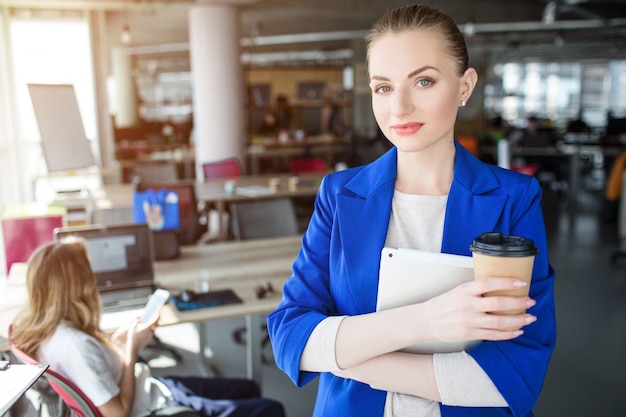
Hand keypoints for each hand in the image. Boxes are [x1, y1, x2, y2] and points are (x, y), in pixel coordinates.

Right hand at [121, 318, 155, 362]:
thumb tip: (140, 319)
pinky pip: (150, 333)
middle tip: (152, 316)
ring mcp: (150, 336)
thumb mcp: (132, 327)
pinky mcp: (149, 339)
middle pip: (155, 324)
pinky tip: (144, 330)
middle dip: (154, 320)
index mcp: (147, 327)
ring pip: (152, 329)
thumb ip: (136, 321)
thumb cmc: (132, 338)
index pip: (155, 320)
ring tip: (146, 323)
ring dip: (151, 326)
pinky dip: (148, 331)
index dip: (157, 315)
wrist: (133, 348)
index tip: (157, 311)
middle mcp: (150, 332)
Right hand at [417, 277, 535, 342]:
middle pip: (498, 303)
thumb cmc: (444, 304)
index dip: (506, 282)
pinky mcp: (469, 333)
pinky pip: (493, 335)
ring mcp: (469, 320)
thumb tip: (501, 287)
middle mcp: (467, 305)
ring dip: (518, 320)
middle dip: (518, 303)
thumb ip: (476, 290)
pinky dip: (508, 334)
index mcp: (464, 290)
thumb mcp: (458, 291)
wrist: (426, 320)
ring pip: (499, 321)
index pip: (488, 283)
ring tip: (529, 317)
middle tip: (530, 301)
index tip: (521, 283)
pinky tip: (517, 331)